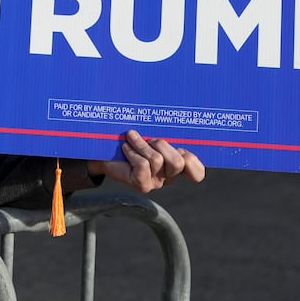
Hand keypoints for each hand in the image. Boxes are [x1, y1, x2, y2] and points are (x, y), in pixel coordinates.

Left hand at [88, 130, 205, 192]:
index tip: (181, 148)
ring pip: (157, 161)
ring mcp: (155, 182)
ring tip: (131, 137)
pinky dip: (133, 152)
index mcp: (176, 163)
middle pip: (179, 163)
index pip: (197, 172)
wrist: (102, 150)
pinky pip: (142, 166)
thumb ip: (163, 131)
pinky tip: (125, 147)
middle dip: (163, 145)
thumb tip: (173, 116)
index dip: (193, 162)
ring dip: (142, 145)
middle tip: (150, 139)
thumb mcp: (148, 132)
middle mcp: (168, 176)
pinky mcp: (141, 184)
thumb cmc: (129, 138)